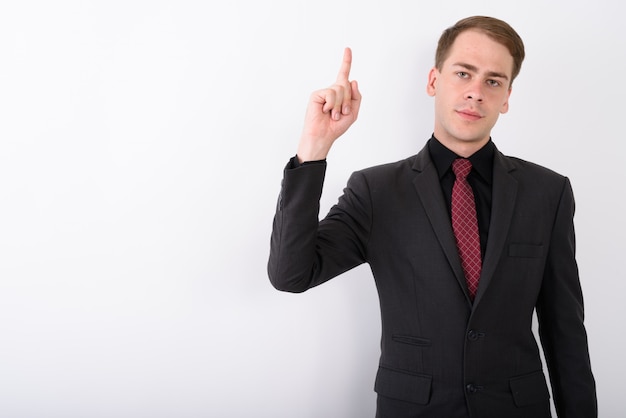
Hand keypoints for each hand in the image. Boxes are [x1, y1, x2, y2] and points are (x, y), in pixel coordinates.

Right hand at [296, 47, 361, 162]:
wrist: (323, 136)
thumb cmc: (336, 126)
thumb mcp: (353, 113)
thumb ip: (356, 97)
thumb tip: (353, 80)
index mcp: (341, 94)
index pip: (344, 75)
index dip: (346, 62)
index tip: (347, 49)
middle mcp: (332, 91)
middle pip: (347, 85)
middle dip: (348, 101)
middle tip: (342, 113)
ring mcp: (324, 92)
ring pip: (340, 89)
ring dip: (340, 104)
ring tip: (333, 114)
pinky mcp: (317, 95)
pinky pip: (331, 94)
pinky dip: (331, 105)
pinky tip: (325, 111)